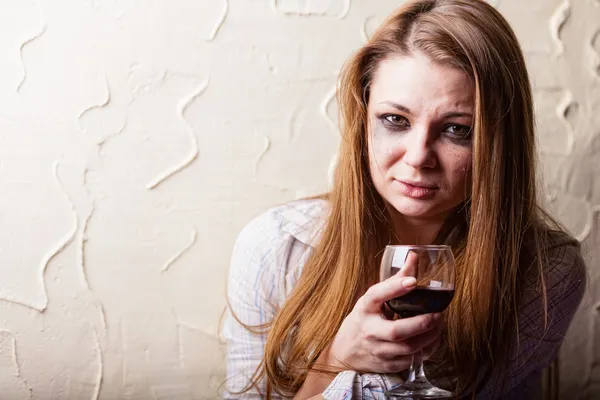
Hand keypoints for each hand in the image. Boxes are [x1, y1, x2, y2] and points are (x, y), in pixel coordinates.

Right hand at [327, 253, 442, 373]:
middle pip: (397, 331)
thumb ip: (395, 280)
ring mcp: (377, 350)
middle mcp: (369, 330)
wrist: (345, 351)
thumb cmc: (364, 320)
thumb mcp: (373, 299)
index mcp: (364, 308)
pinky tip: (433, 339)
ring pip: (408, 348)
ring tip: (439, 325)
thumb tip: (414, 257)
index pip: (377, 295)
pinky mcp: (387, 365)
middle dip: (422, 323)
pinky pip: (412, 360)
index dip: (395, 287)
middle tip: (438, 315)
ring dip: (429, 337)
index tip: (413, 281)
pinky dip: (427, 350)